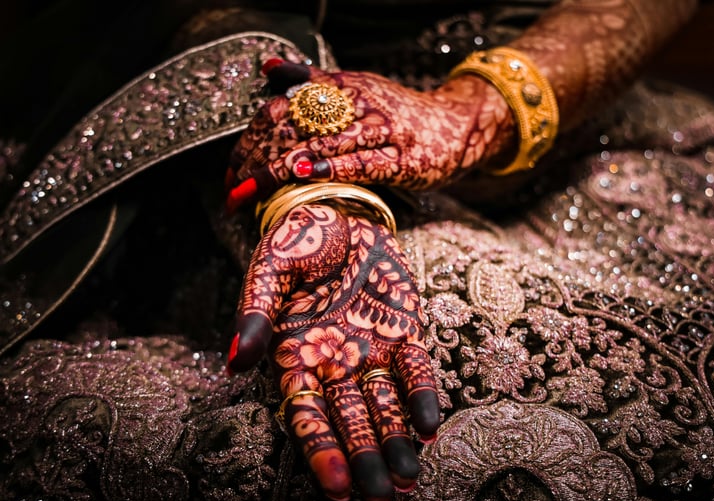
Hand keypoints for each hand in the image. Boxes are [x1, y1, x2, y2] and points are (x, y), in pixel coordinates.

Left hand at [225, 60, 514, 210]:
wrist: (456, 127)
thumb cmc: (398, 115)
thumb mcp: (356, 90)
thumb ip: (313, 82)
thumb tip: (268, 68)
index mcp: (341, 87)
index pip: (282, 106)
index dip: (250, 136)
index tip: (231, 169)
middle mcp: (357, 103)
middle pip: (293, 125)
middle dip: (255, 158)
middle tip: (231, 188)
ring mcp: (381, 131)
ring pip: (321, 143)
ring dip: (277, 169)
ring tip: (247, 192)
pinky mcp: (402, 158)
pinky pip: (363, 162)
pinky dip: (333, 166)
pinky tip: (306, 173)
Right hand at [226, 202, 439, 500]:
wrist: (337, 215)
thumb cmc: (295, 243)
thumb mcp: (269, 269)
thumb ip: (255, 313)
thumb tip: (235, 361)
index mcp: (295, 356)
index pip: (307, 415)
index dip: (321, 451)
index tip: (338, 488)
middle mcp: (334, 364)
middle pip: (349, 423)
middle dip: (365, 461)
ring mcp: (370, 351)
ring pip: (384, 406)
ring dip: (396, 442)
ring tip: (408, 482)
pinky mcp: (403, 332)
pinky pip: (415, 370)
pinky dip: (422, 397)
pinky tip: (429, 429)